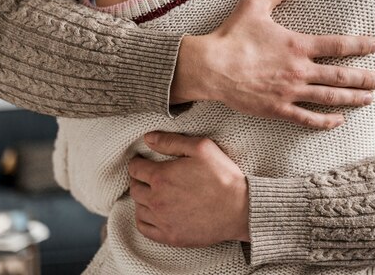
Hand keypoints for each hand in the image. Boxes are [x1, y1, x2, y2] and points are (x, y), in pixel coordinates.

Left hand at [128, 132, 249, 247]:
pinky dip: (143, 218)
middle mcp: (157, 200)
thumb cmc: (223, 176)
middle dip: (138, 179)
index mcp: (162, 177)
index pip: (135, 168)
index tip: (142, 161)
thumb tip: (148, 138)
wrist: (240, 209)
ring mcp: (162, 220)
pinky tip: (151, 212)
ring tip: (151, 192)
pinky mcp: (170, 236)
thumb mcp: (201, 148)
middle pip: (134, 188)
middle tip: (146, 175)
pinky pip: (144, 228)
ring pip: (138, 208)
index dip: (138, 162)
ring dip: (141, 198)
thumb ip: (171, 141)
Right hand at [170, 0, 374, 129]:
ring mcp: (290, 92)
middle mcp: (300, 70)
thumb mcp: (254, 6)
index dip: (360, 45)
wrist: (211, 68)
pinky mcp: (278, 109)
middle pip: (341, 76)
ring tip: (368, 99)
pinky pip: (307, 118)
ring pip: (330, 98)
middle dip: (364, 78)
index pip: (338, 45)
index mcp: (298, 45)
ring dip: (352, 99)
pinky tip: (338, 121)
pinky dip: (325, 121)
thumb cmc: (232, 36)